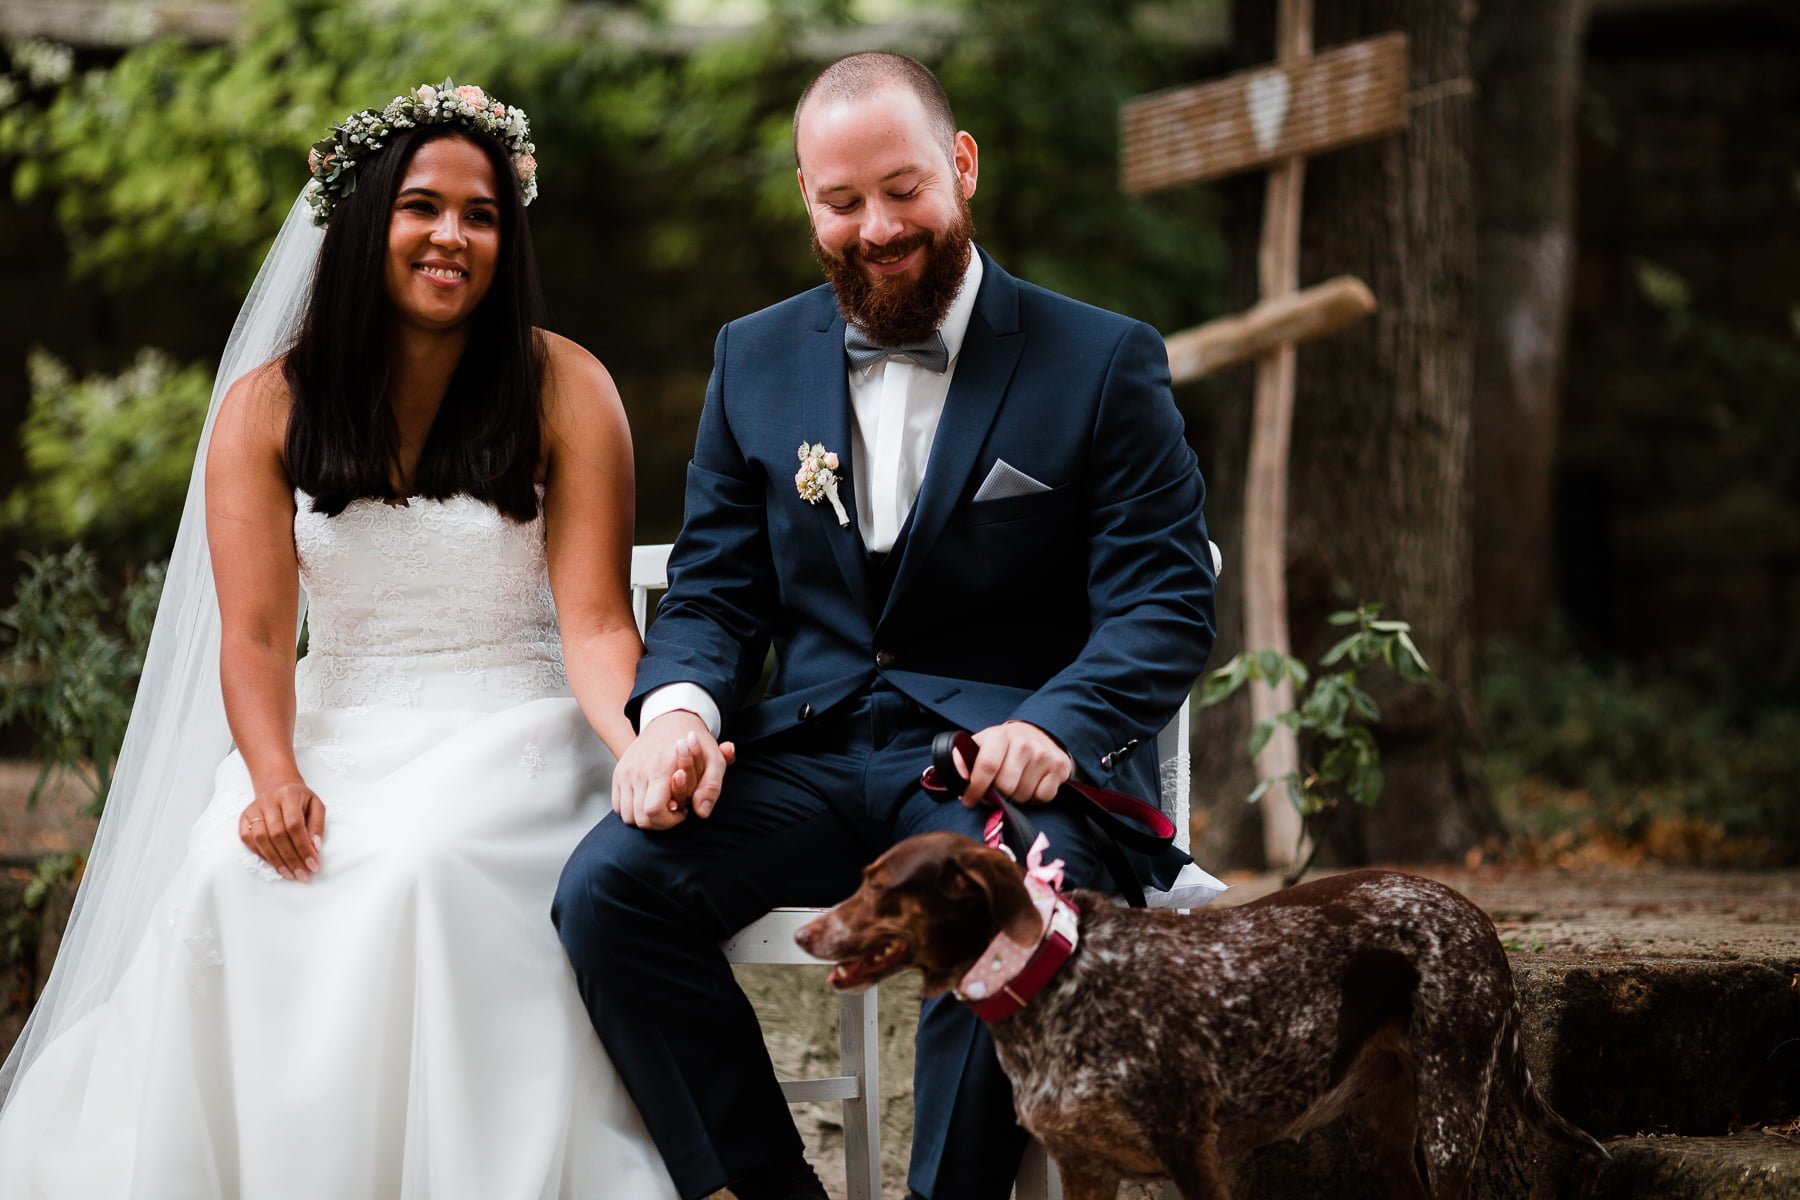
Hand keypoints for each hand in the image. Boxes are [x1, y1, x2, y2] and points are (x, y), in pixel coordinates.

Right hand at [239, 779, 324, 881]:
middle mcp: (268, 802)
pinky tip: (274, 863)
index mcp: (288, 796)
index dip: (303, 847)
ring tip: (290, 874)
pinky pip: (247, 839)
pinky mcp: (243, 817)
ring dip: (276, 860)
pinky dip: (260, 853)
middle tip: (302, 875)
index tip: (313, 865)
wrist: (276, 783)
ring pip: (260, 839)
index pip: (294, 825)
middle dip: (291, 858)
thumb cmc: (299, 797)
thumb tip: (315, 847)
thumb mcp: (316, 805)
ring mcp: (253, 810)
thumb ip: (317, 825)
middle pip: (277, 835)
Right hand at [613, 711, 735, 828]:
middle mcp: (638, 772)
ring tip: (662, 805)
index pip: (653, 812)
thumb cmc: (696, 743)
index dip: (668, 821)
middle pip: (639, 819)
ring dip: (644, 818)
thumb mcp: (713, 760)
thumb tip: (702, 813)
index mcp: (660, 769)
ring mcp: (625, 772)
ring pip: (626, 815)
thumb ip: (710, 787)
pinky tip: (649, 800)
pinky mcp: (618, 773)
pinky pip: (618, 805)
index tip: (682, 812)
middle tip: (673, 810)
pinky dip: (632, 810)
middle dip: (659, 823)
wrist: (671, 719)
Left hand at [956, 721, 1072, 806]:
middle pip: (1005, 788)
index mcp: (1000, 737)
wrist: (1037, 734)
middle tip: (994, 793)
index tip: (969, 800)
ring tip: (1014, 785)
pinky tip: (1031, 784)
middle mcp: (1024, 744)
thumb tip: (957, 779)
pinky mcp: (1059, 768)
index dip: (976, 789)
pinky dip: (1034, 797)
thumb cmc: (1003, 746)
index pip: (986, 767)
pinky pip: (1042, 797)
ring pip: (1023, 796)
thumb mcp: (981, 745)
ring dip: (1015, 798)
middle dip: (996, 796)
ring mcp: (1044, 756)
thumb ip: (964, 760)